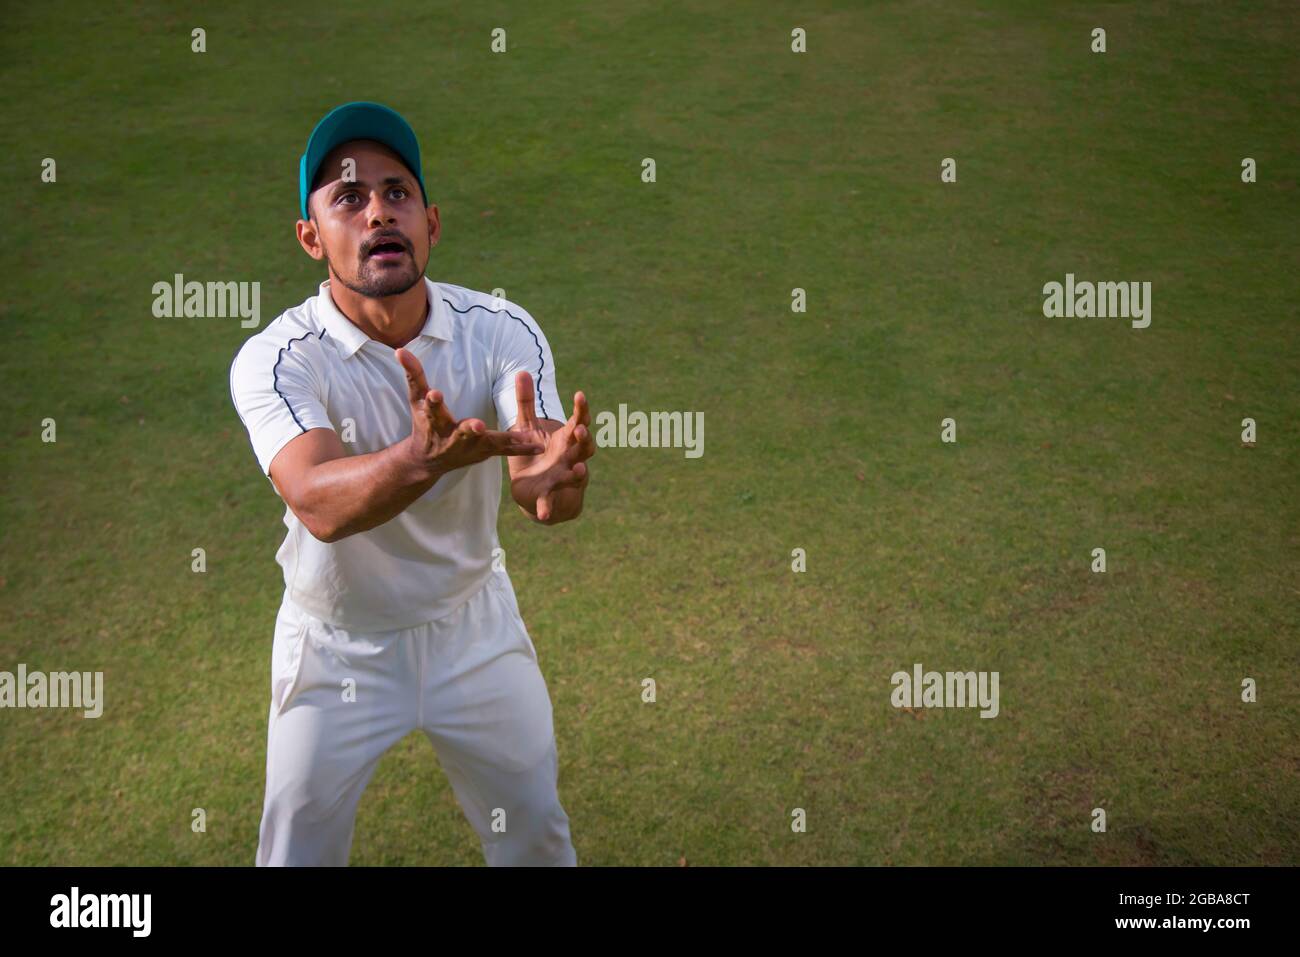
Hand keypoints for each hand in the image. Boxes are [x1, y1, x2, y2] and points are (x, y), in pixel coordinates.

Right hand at [396, 348, 542, 476]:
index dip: (432, 401)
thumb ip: (413, 374)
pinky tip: (539, 444)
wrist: (428, 460)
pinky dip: (522, 447)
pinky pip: (506, 450)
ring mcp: (470, 448)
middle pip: (462, 431)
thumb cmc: (423, 424)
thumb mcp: (416, 399)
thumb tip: (400, 349)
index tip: (434, 393)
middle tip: (477, 425)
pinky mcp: (485, 453)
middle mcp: (452, 437)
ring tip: (524, 436)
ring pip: (489, 443)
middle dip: (469, 429)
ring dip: (505, 440)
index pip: (431, 408)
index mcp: (434, 421)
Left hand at [507, 370, 594, 522]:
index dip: (582, 409)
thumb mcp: (526, 428)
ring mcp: (564, 479)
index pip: (579, 422)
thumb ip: (526, 402)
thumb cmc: (534, 455)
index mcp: (566, 440)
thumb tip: (522, 371)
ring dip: (579, 472)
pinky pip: (551, 503)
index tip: (580, 395)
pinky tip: (543, 515)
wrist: (531, 490)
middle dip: (584, 440)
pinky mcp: (550, 497)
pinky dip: (548, 509)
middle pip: (584, 448)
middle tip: (581, 430)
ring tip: (580, 467)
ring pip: (577, 475)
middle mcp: (571, 458)